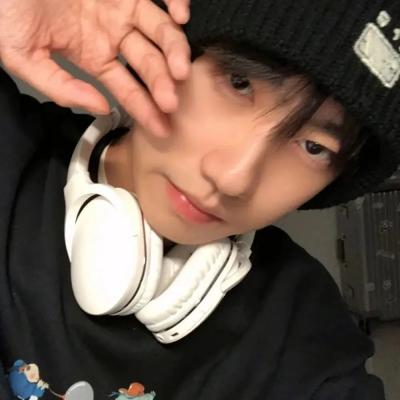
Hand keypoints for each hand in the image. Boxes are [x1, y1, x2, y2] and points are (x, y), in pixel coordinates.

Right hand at [0, 0, 190, 135]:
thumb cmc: (7, 11)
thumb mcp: (24, 56)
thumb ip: (60, 86)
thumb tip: (101, 108)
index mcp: (94, 56)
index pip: (128, 89)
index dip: (145, 109)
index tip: (162, 128)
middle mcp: (114, 35)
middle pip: (149, 63)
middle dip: (161, 84)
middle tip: (171, 102)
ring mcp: (122, 7)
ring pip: (159, 31)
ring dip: (174, 51)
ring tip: (181, 69)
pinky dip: (174, 2)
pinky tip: (180, 17)